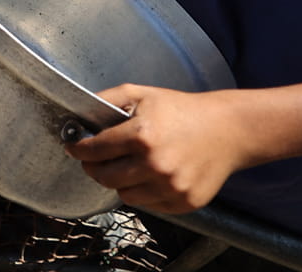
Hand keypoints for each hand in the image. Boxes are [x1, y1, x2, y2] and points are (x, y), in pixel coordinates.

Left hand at [66, 85, 252, 213]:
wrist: (228, 130)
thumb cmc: (183, 110)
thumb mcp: (143, 94)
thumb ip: (107, 100)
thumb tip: (79, 115)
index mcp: (142, 136)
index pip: (94, 150)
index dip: (79, 149)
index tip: (74, 148)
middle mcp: (156, 165)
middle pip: (104, 177)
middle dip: (94, 168)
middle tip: (96, 160)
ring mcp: (171, 187)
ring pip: (125, 195)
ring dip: (120, 182)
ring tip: (129, 166)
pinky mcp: (183, 202)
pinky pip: (149, 206)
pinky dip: (144, 193)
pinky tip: (152, 176)